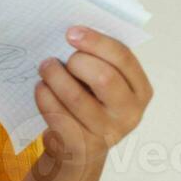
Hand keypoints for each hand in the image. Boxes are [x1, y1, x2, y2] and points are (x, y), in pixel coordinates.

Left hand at [34, 26, 153, 167]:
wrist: (79, 148)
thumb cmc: (89, 102)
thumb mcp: (102, 82)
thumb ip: (98, 60)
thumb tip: (73, 33)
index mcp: (140, 90)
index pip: (123, 58)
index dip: (96, 41)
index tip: (71, 32)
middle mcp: (129, 113)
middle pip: (104, 77)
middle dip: (76, 61)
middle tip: (57, 58)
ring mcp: (107, 132)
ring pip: (75, 96)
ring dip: (54, 76)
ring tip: (45, 67)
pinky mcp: (81, 145)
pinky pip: (58, 115)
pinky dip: (44, 96)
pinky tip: (41, 88)